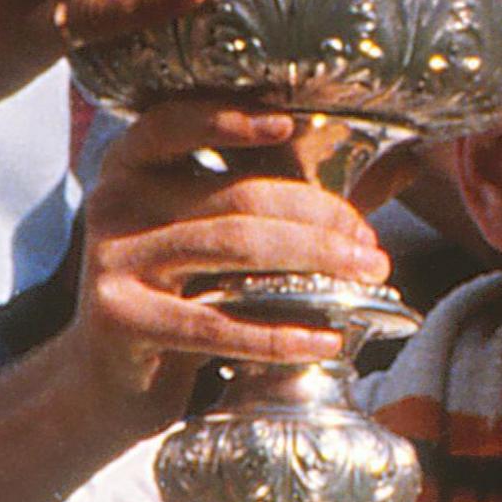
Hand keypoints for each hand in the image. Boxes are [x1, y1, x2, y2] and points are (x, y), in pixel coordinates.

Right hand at [61, 101, 393, 432]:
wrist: (104, 381)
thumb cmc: (175, 298)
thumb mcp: (212, 238)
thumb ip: (279, 200)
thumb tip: (398, 167)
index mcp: (132, 167)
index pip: (175, 123)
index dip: (229, 119)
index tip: (289, 124)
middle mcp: (115, 203)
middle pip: (235, 196)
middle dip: (317, 216)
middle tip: (371, 244)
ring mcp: (112, 260)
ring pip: (235, 248)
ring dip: (316, 261)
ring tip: (369, 276)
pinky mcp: (121, 319)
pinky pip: (216, 324)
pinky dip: (282, 335)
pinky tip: (327, 340)